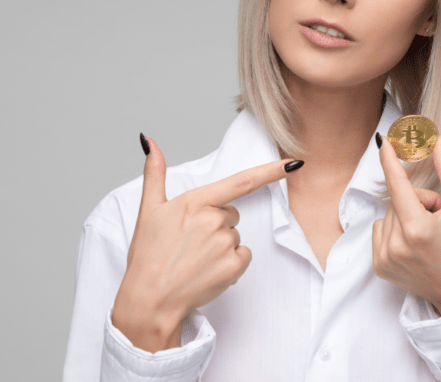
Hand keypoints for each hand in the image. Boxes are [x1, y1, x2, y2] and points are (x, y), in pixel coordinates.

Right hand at [112, 134, 301, 351]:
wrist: (150, 299)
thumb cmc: (148, 256)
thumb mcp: (148, 210)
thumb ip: (155, 173)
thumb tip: (149, 142)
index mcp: (194, 202)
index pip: (240, 181)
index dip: (270, 171)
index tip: (292, 164)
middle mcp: (213, 219)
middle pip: (232, 213)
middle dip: (217, 224)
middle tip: (192, 242)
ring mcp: (224, 243)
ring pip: (236, 236)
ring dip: (222, 246)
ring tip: (196, 259)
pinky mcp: (232, 266)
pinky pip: (243, 256)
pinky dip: (231, 264)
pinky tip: (208, 270)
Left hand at [372, 131, 440, 316]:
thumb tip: (436, 143)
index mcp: (417, 229)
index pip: (397, 184)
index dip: (389, 160)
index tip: (383, 141)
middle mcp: (396, 244)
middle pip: (397, 199)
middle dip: (417, 200)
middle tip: (438, 216)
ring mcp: (385, 258)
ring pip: (388, 214)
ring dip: (406, 215)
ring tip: (428, 234)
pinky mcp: (379, 267)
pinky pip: (380, 231)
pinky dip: (394, 231)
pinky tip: (413, 244)